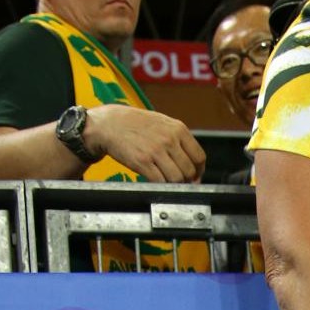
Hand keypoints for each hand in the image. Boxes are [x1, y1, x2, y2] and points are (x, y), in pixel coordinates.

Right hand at [85, 104, 205, 182]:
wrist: (109, 124)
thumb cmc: (136, 124)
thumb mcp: (163, 123)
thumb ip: (180, 140)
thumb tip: (193, 163)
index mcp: (178, 129)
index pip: (199, 157)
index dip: (199, 171)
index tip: (195, 176)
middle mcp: (169, 139)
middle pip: (189, 170)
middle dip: (187, 180)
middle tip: (180, 181)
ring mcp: (156, 151)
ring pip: (177, 178)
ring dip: (174, 184)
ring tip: (168, 181)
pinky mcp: (142, 162)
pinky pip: (160, 181)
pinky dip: (161, 185)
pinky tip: (157, 181)